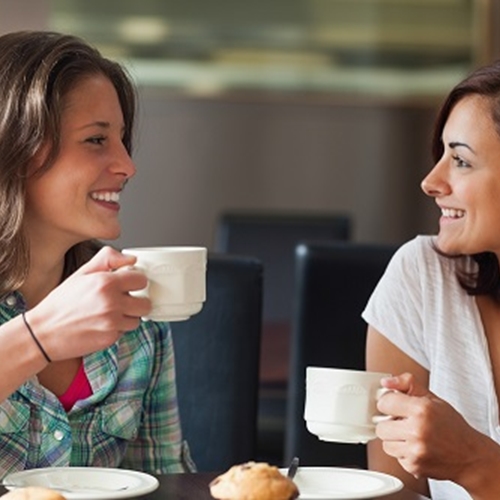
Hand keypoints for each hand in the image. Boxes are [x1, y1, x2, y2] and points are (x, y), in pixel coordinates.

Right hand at [26, 246, 150, 359]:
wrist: (44, 332)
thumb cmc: (62, 302)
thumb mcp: (82, 273)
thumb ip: (108, 259)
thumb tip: (132, 259)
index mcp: (106, 283)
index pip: (142, 280)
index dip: (135, 282)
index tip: (128, 284)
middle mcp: (112, 303)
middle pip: (145, 303)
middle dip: (136, 301)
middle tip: (122, 300)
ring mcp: (112, 323)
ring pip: (137, 319)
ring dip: (128, 316)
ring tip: (110, 313)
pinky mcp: (110, 339)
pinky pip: (125, 332)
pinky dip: (117, 329)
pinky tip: (102, 324)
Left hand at [376, 373, 499, 493]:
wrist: (470, 456)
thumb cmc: (451, 426)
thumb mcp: (432, 398)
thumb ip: (407, 384)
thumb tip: (385, 382)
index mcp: (421, 409)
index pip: (384, 403)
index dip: (389, 403)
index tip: (395, 405)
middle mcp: (417, 430)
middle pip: (381, 426)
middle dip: (390, 424)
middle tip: (404, 423)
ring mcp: (416, 451)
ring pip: (385, 443)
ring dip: (395, 440)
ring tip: (410, 436)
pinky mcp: (414, 466)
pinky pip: (396, 457)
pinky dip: (403, 453)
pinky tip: (417, 448)